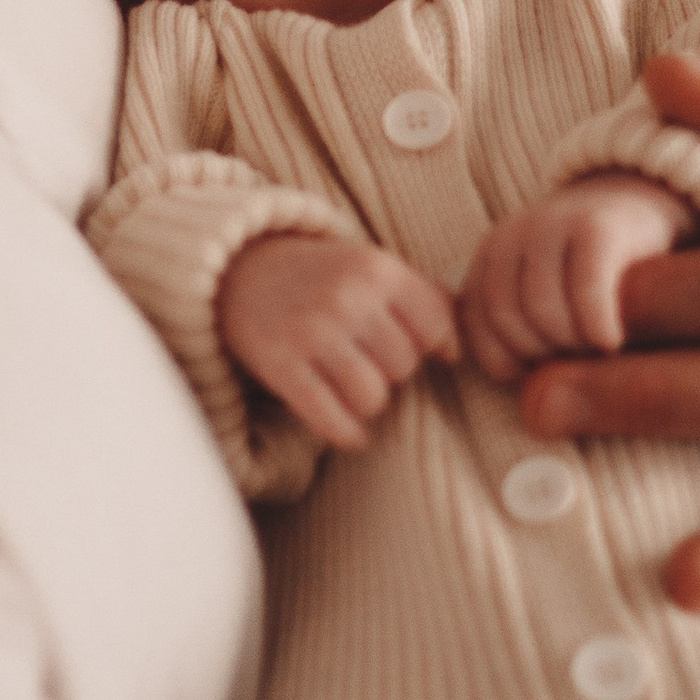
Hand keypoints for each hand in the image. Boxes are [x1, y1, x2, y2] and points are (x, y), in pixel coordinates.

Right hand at [220, 233, 457, 453]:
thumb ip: (420, 297)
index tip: (422, 350)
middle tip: (371, 359)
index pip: (435, 328)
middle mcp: (346, 298)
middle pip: (405, 367)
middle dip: (394, 370)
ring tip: (355, 386)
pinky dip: (346, 433)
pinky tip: (351, 431)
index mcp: (376, 269)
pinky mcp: (281, 365)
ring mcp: (311, 332)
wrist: (241, 271)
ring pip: (373, 398)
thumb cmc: (321, 276)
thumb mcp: (371, 266)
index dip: (434, 346)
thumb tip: (458, 351)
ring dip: (369, 402)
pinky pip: (331, 418)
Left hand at [459, 177, 692, 386]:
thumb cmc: (596, 280)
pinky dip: (597, 327)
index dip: (506, 364)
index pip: (473, 328)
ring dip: (572, 345)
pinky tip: (612, 340)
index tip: (542, 374)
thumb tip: (526, 405)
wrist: (644, 209)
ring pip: (541, 312)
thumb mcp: (548, 304)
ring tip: (597, 350)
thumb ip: (521, 336)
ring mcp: (551, 225)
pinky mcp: (597, 226)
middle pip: (505, 322)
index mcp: (489, 258)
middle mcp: (511, 237)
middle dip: (542, 356)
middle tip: (577, 363)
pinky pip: (585, 291)